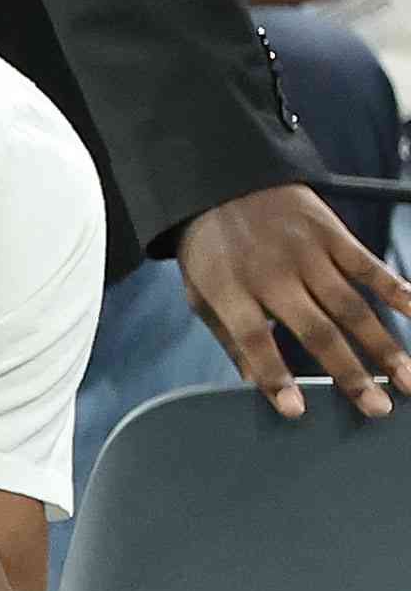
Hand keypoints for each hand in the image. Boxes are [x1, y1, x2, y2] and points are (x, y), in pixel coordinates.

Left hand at [178, 184, 410, 417]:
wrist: (222, 179)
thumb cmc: (210, 245)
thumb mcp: (200, 289)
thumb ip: (228, 335)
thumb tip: (253, 384)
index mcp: (231, 289)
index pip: (255, 339)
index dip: (275, 375)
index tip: (298, 411)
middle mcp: (272, 273)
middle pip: (316, 330)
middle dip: (350, 374)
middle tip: (377, 411)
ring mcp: (305, 252)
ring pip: (352, 306)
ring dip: (385, 346)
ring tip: (408, 383)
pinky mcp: (330, 233)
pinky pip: (369, 266)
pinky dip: (399, 290)